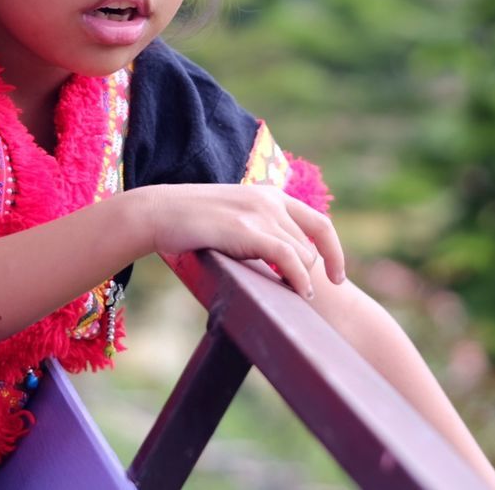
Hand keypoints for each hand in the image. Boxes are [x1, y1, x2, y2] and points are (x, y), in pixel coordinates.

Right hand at [134, 183, 345, 298]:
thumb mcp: (232, 216)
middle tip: (305, 298)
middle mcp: (270, 200)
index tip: (336, 277)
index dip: (334, 252)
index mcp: (269, 195)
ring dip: (301, 280)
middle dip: (312, 274)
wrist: (158, 212)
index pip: (318, 223)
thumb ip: (256, 227)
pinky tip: (299, 294)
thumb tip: (277, 258)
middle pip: (311, 246)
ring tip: (290, 297)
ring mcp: (259, 213)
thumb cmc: (190, 221)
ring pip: (302, 255)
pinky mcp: (247, 230)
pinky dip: (300, 279)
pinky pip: (289, 258)